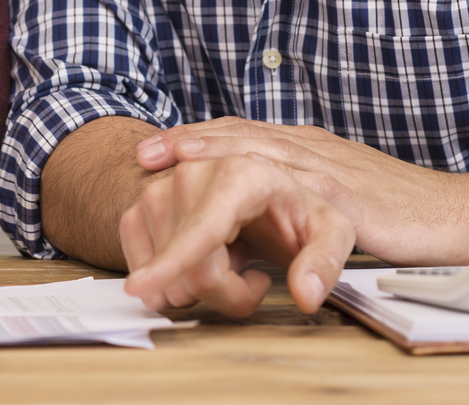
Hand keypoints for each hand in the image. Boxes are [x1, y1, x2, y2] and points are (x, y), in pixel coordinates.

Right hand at [119, 155, 353, 316]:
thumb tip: (306, 295)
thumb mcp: (330, 232)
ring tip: (226, 263)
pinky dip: (166, 280)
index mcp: (239, 174)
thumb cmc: (291, 212)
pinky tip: (195, 263)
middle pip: (194, 270)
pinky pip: (138, 265)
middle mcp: (192, 174)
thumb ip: (324, 263)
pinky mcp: (138, 207)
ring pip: (166, 276)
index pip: (204, 229)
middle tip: (253, 279)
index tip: (140, 287)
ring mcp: (159, 189)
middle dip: (226, 293)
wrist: (259, 196)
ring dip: (198, 288)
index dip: (174, 262)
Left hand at [137, 119, 468, 263]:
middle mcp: (313, 152)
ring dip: (216, 158)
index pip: (239, 135)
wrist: (457, 214)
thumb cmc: (395, 212)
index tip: (153, 148)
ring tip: (177, 162)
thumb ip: (288, 205)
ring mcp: (332, 173)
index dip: (195, 139)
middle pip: (240, 138)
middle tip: (146, 154)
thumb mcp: (327, 200)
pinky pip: (310, 202)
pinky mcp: (353, 201)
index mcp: (305, 149)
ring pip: (264, 156)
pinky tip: (246, 198)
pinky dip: (279, 207)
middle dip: (189, 142)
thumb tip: (243, 230)